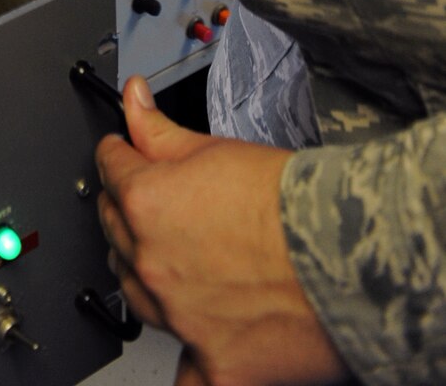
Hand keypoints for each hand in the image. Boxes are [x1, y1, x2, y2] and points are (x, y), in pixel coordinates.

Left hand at [96, 76, 347, 385]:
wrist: (348, 253)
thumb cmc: (292, 204)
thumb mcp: (217, 150)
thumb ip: (160, 131)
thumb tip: (132, 101)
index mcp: (146, 204)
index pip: (110, 168)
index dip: (119, 155)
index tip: (123, 153)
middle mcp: (153, 264)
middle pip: (114, 230)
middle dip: (126, 209)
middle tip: (150, 200)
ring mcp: (179, 318)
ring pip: (135, 293)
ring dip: (143, 271)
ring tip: (171, 257)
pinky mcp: (214, 364)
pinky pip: (185, 371)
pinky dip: (189, 356)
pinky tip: (194, 342)